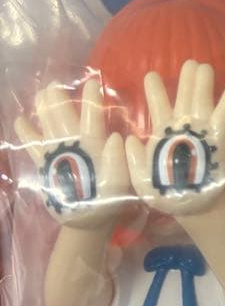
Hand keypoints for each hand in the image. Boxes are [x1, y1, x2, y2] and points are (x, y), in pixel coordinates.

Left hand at [14, 78, 129, 228]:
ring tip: (43, 93)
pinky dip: (24, 130)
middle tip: (60, 84)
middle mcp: (71, 145)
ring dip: (42, 105)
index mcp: (93, 147)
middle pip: (60, 113)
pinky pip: (30, 143)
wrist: (86, 223)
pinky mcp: (43, 164)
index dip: (91, 97)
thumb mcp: (122, 183)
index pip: (92, 116)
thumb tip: (116, 137)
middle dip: (58, 95)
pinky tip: (20, 120)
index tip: (93, 81)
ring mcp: (54, 153)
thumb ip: (120, 161)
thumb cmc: (109, 198)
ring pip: (44, 122)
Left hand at [125, 59, 224, 217]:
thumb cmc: (167, 196)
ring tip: (205, 66)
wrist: (194, 210)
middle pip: (184, 98)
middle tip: (190, 61)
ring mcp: (202, 133)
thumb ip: (133, 162)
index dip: (155, 90)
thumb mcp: (142, 183)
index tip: (151, 74)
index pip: (158, 106)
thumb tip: (129, 137)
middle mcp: (183, 128)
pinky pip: (224, 116)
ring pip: (202, 102)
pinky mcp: (219, 140)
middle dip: (186, 79)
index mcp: (162, 135)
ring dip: (204, 84)